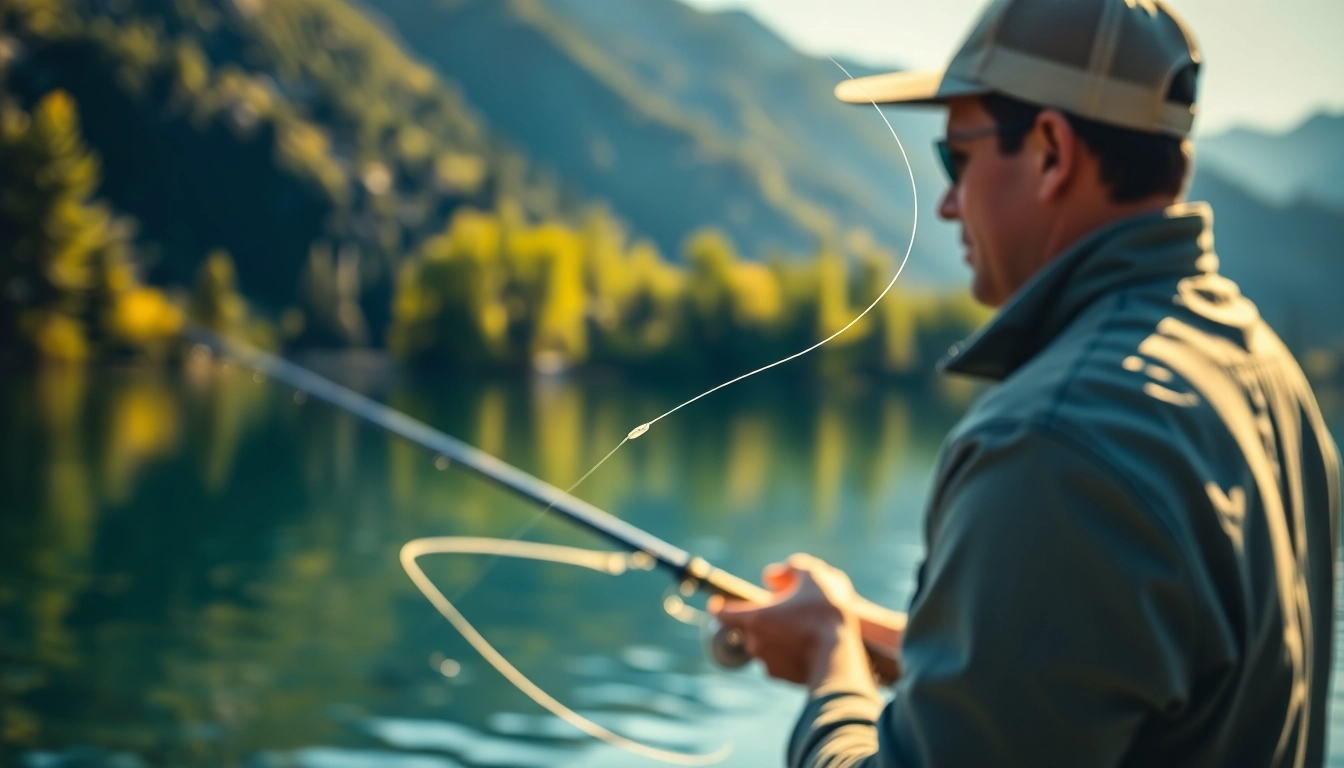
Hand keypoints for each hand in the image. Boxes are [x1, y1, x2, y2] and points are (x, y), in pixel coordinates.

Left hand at [709, 553, 872, 690]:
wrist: (840, 656)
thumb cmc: (823, 615)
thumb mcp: (813, 577)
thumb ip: (793, 568)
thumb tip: (772, 577)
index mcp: (754, 619)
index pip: (722, 614)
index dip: (720, 607)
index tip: (719, 604)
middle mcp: (755, 643)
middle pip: (746, 630)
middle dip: (758, 621)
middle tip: (779, 612)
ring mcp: (767, 664)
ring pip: (763, 647)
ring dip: (773, 638)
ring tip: (797, 629)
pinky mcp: (782, 678)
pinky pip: (777, 662)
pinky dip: (786, 654)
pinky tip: (805, 646)